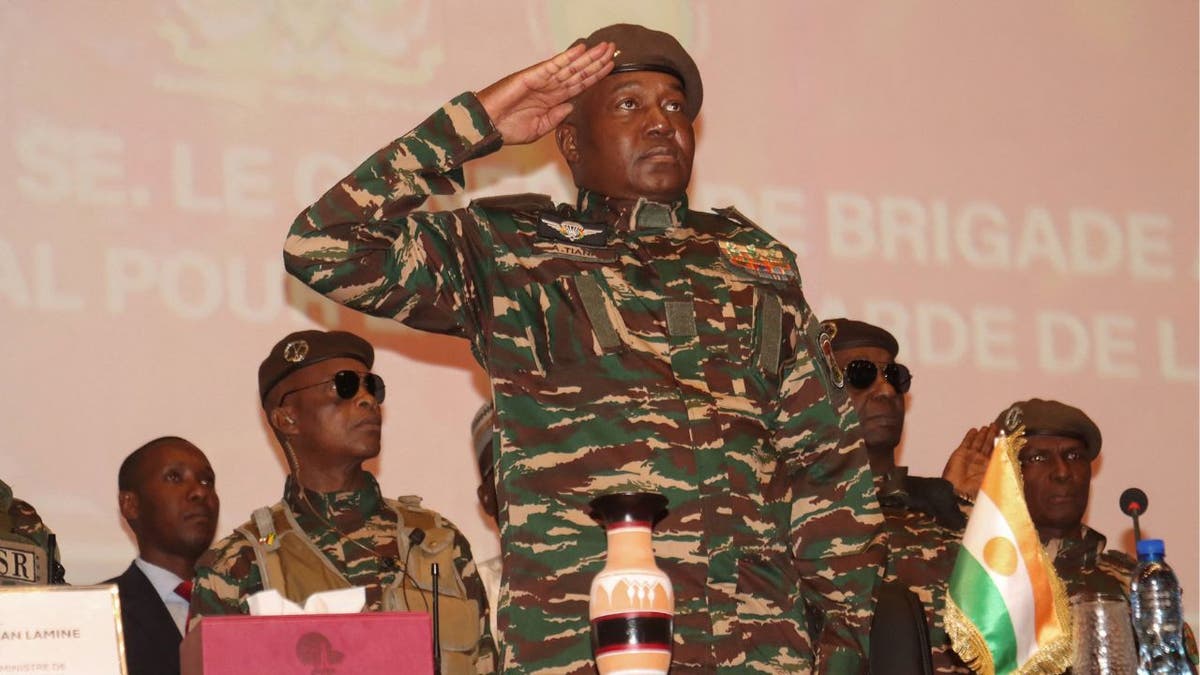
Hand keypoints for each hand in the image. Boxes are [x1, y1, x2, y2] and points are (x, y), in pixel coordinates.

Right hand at [476, 41, 614, 145]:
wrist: (487, 126)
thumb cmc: (507, 128)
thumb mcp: (538, 129)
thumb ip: (556, 117)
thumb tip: (572, 106)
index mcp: (553, 100)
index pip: (579, 85)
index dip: (596, 77)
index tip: (611, 68)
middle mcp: (550, 87)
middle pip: (579, 72)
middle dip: (597, 62)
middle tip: (614, 50)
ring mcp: (542, 80)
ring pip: (571, 67)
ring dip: (588, 57)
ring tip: (605, 48)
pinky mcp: (532, 75)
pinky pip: (553, 64)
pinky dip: (567, 57)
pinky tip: (581, 49)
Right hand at [942, 423, 999, 499]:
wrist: (960, 492)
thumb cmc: (977, 489)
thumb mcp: (998, 479)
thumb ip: (1006, 469)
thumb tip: (1017, 462)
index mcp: (992, 467)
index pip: (999, 451)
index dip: (1002, 443)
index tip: (1006, 435)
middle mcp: (982, 461)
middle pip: (989, 444)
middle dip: (992, 435)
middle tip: (996, 426)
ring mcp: (971, 457)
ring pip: (979, 441)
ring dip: (983, 434)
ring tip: (987, 426)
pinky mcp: (961, 453)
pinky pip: (966, 441)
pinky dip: (970, 435)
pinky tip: (974, 430)